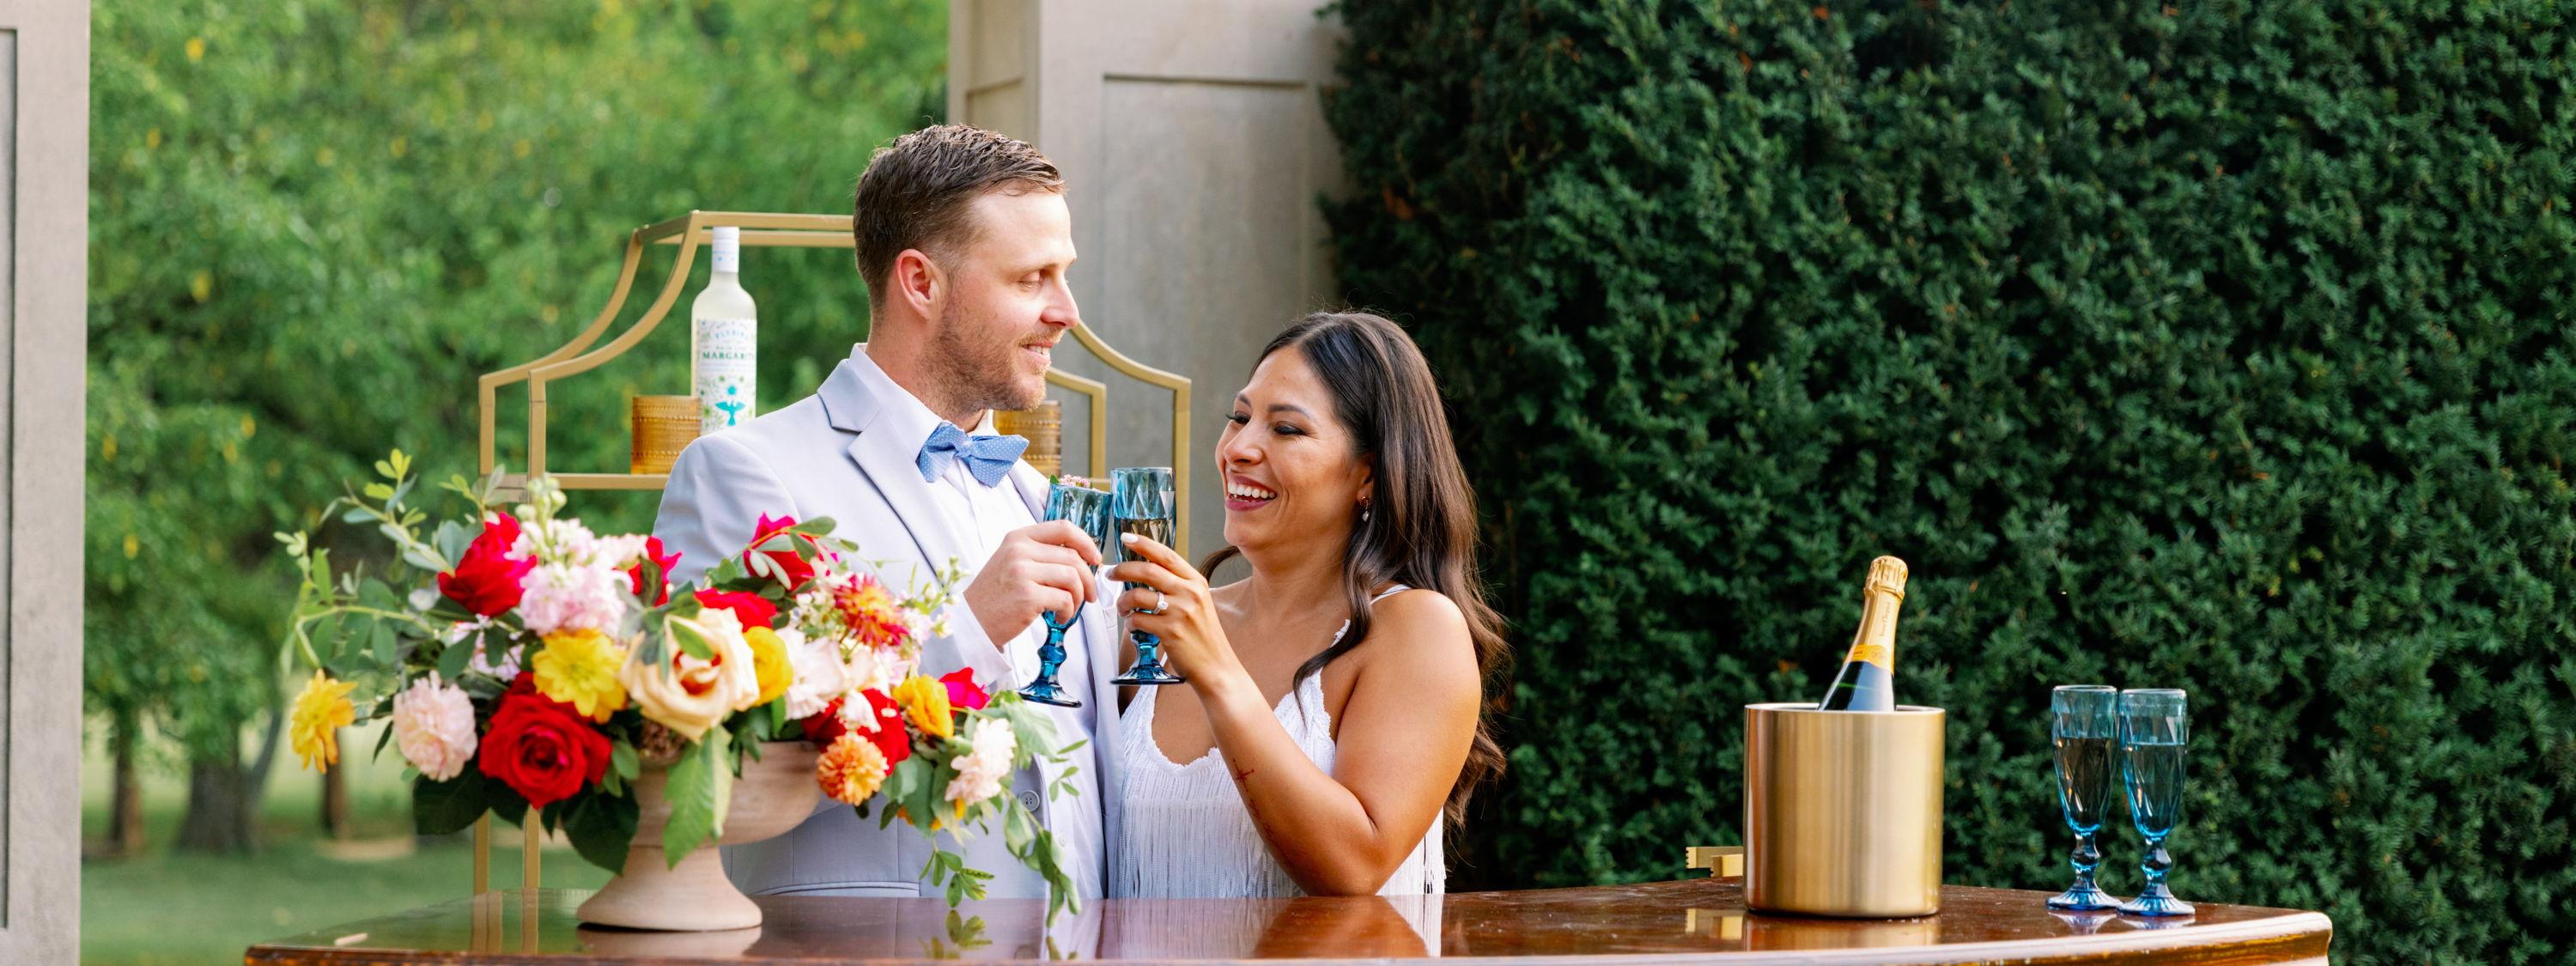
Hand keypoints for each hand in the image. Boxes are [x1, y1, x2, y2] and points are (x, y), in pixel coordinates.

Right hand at [964, 520, 1103, 647]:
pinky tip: (1059, 617)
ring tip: (1069, 609)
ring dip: (1078, 597)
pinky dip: (1069, 611)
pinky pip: (1065, 599)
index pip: (1063, 528)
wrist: (971, 623)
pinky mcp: (1028, 596)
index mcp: (1018, 537)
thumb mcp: (1012, 562)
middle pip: (1073, 557)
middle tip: (1090, 596)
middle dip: (1088, 579)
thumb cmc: (996, 595)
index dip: (1086, 542)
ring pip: (1072, 577)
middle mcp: (1019, 550)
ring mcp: (1022, 572)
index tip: (1095, 559)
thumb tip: (1083, 557)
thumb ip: (1040, 554)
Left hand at [1109, 533, 1248, 690]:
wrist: (1216, 667)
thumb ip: (1178, 586)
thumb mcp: (1198, 603)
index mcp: (1197, 582)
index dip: (1144, 544)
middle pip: (1147, 570)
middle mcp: (1190, 592)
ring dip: (1123, 601)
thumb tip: (1146, 573)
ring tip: (1123, 608)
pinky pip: (1137, 619)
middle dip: (1122, 569)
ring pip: (1137, 595)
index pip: (1166, 555)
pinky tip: (1134, 627)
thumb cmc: (1203, 637)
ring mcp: (1180, 611)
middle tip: (1111, 574)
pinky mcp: (1170, 631)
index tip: (1126, 538)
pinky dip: (1130, 623)